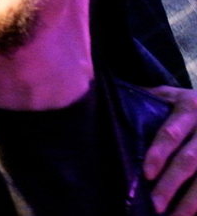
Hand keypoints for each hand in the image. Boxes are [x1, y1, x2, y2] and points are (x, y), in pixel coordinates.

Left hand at [144, 86, 196, 214]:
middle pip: (189, 160)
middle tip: (155, 206)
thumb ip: (147, 99)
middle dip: (171, 184)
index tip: (146, 174)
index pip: (170, 133)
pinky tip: (190, 215)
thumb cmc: (184, 102)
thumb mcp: (169, 94)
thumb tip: (109, 101)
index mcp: (188, 106)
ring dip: (190, 201)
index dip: (158, 154)